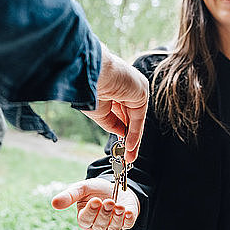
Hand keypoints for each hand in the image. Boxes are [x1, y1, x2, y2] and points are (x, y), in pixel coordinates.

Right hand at [51, 178, 139, 229]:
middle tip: (108, 201)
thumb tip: (54, 203)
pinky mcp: (125, 224)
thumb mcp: (82, 188)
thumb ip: (69, 195)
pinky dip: (128, 219)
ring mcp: (111, 227)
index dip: (90, 212)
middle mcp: (97, 226)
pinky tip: (128, 212)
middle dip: (104, 213)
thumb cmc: (96, 190)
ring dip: (116, 216)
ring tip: (118, 205)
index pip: (85, 220)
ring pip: (112, 227)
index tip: (95, 201)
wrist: (116, 187)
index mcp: (84, 218)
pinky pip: (127, 226)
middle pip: (99, 225)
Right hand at [82, 44, 148, 162]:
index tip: (121, 147)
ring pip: (136, 120)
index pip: (123, 113)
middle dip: (130, 139)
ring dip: (133, 139)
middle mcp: (128, 87)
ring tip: (129, 157)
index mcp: (116, 88)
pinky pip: (138, 117)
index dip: (122, 130)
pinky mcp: (141, 92)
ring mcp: (136, 89)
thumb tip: (122, 135)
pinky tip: (129, 147)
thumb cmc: (87, 88)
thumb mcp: (99, 112)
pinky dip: (134, 133)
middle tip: (128, 157)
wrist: (88, 73)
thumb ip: (112, 124)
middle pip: (131, 118)